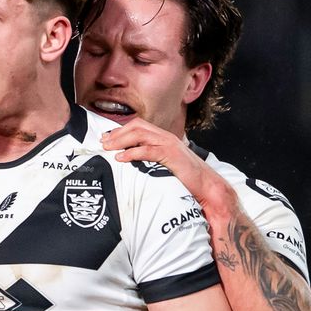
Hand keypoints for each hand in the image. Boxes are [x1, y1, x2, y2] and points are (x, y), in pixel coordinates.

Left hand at [100, 119, 234, 211]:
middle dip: (117, 133)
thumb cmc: (186, 177)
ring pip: (140, 134)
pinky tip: (121, 158)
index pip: (138, 126)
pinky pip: (148, 150)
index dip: (120, 131)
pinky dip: (132, 152)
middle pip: (137, 126)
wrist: (206, 184)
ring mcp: (169, 144)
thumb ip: (151, 160)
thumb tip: (131, 163)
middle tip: (103, 143)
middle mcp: (165, 137)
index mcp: (163, 138)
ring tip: (108, 148)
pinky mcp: (171, 155)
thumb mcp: (165, 165)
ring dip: (121, 140)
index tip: (105, 139)